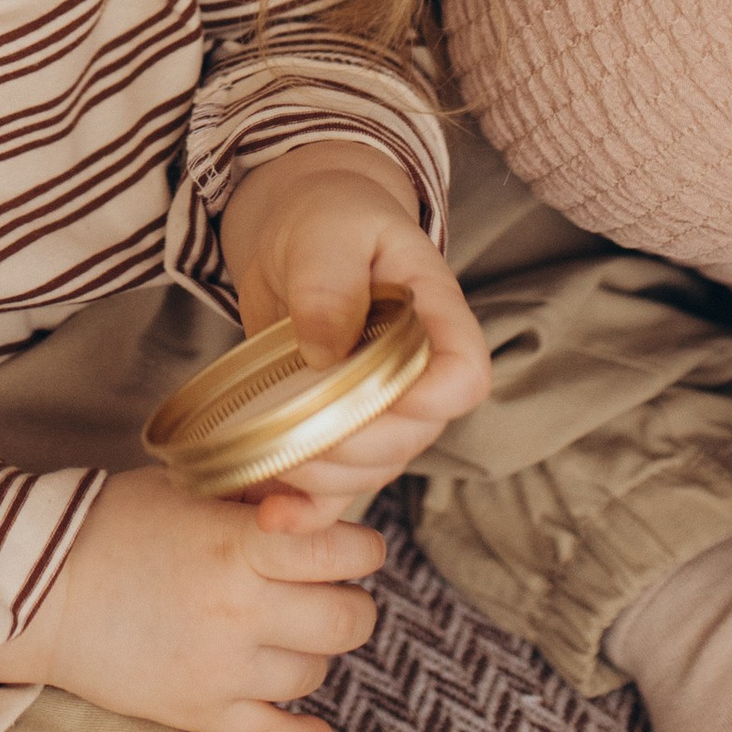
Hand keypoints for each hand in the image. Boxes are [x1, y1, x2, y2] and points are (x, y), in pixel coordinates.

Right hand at [0, 462, 381, 731]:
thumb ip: (253, 494)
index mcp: (238, 544)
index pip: (344, 551)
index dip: (362, 546)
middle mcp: (240, 610)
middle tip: (327, 589)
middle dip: (349, 601)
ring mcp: (223, 669)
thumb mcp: (184, 489)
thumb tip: (318, 497)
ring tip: (286, 632)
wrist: (33, 590)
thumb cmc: (107, 525)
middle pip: (348, 620)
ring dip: (313, 652)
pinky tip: (318, 729)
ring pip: (315, 674)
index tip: (353, 544)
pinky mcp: (199, 711)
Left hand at [219, 140, 492, 515]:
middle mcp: (420, 374)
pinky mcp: (340, 430)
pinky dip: (307, 510)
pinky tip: (272, 515)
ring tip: (267, 448)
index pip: (464, 377)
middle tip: (291, 418)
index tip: (372, 387)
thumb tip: (323, 351)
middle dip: (352, 441)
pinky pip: (338, 486)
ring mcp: (383, 409)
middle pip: (412, 436)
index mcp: (437, 316)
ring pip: (372, 468)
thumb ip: (330, 284)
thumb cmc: (327, 216)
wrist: (298, 230)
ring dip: (322, 474)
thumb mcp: (327, 231)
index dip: (429, 398)